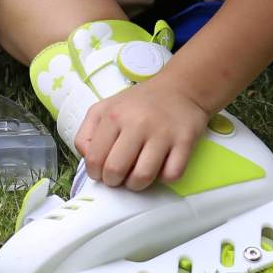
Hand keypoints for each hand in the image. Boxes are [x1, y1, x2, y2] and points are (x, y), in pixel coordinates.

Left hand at [73, 78, 210, 190]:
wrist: (179, 88)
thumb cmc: (138, 104)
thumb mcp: (104, 108)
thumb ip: (87, 134)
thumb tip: (88, 161)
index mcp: (114, 115)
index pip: (95, 159)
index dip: (96, 174)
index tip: (102, 173)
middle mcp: (138, 123)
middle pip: (116, 170)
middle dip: (114, 181)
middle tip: (119, 176)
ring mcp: (162, 133)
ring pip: (143, 176)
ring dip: (137, 184)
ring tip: (137, 175)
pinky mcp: (185, 141)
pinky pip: (171, 175)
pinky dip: (164, 177)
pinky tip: (161, 166)